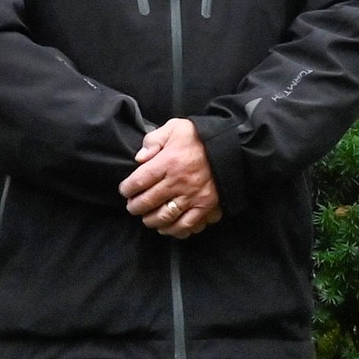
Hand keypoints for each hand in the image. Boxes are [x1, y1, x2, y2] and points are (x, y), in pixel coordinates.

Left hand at [121, 117, 221, 236]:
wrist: (233, 147)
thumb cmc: (200, 137)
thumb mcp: (175, 127)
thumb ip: (154, 140)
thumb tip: (139, 158)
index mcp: (169, 162)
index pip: (139, 181)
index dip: (127, 189)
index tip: (125, 190)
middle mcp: (179, 182)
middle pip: (148, 202)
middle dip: (135, 207)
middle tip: (132, 206)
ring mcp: (193, 197)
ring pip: (164, 217)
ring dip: (151, 220)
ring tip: (147, 218)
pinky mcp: (207, 207)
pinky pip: (187, 225)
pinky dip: (174, 230)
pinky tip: (168, 228)